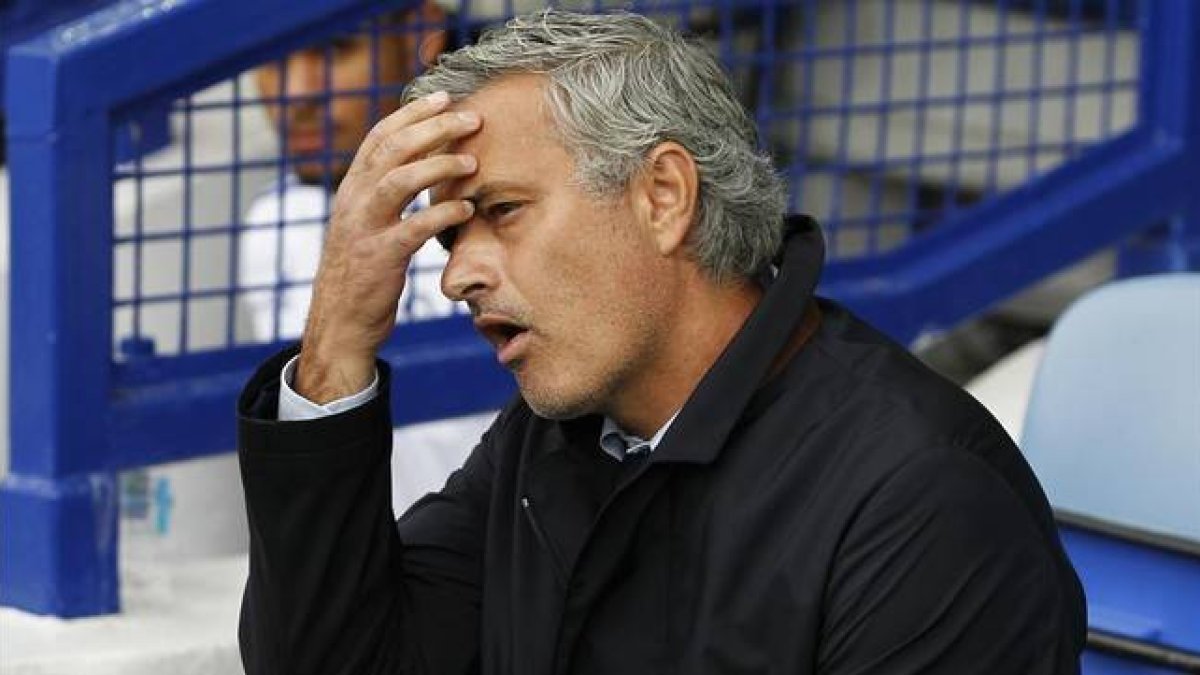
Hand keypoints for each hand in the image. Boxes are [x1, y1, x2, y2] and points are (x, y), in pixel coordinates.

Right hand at [296, 91, 479, 402]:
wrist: (339, 323)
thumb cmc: (363, 273)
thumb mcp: (367, 225)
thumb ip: (385, 195)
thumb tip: (419, 164)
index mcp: (351, 189)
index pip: (379, 137)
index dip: (411, 113)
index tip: (443, 97)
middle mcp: (353, 201)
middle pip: (391, 148)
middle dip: (432, 127)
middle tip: (470, 117)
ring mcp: (364, 229)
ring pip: (397, 180)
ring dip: (438, 164)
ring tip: (472, 159)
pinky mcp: (379, 259)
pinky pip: (413, 229)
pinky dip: (441, 214)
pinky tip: (466, 208)